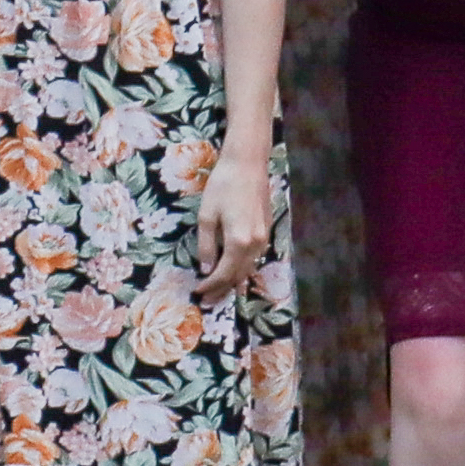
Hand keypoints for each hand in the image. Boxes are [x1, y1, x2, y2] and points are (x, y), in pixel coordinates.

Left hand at [192, 145, 272, 301]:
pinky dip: (242, 269)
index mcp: (239, 241)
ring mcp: (264, 238)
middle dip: (221, 290)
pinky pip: (254, 259)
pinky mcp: (266, 231)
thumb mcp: (207, 216)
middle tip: (206, 301)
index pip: (224, 274)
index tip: (197, 292)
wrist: (248, 164)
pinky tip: (233, 272)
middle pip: (238, 276)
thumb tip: (206, 268)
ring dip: (233, 282)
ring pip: (248, 269)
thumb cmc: (223, 185)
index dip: (210, 286)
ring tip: (218, 291)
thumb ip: (207, 245)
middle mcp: (256, 244)